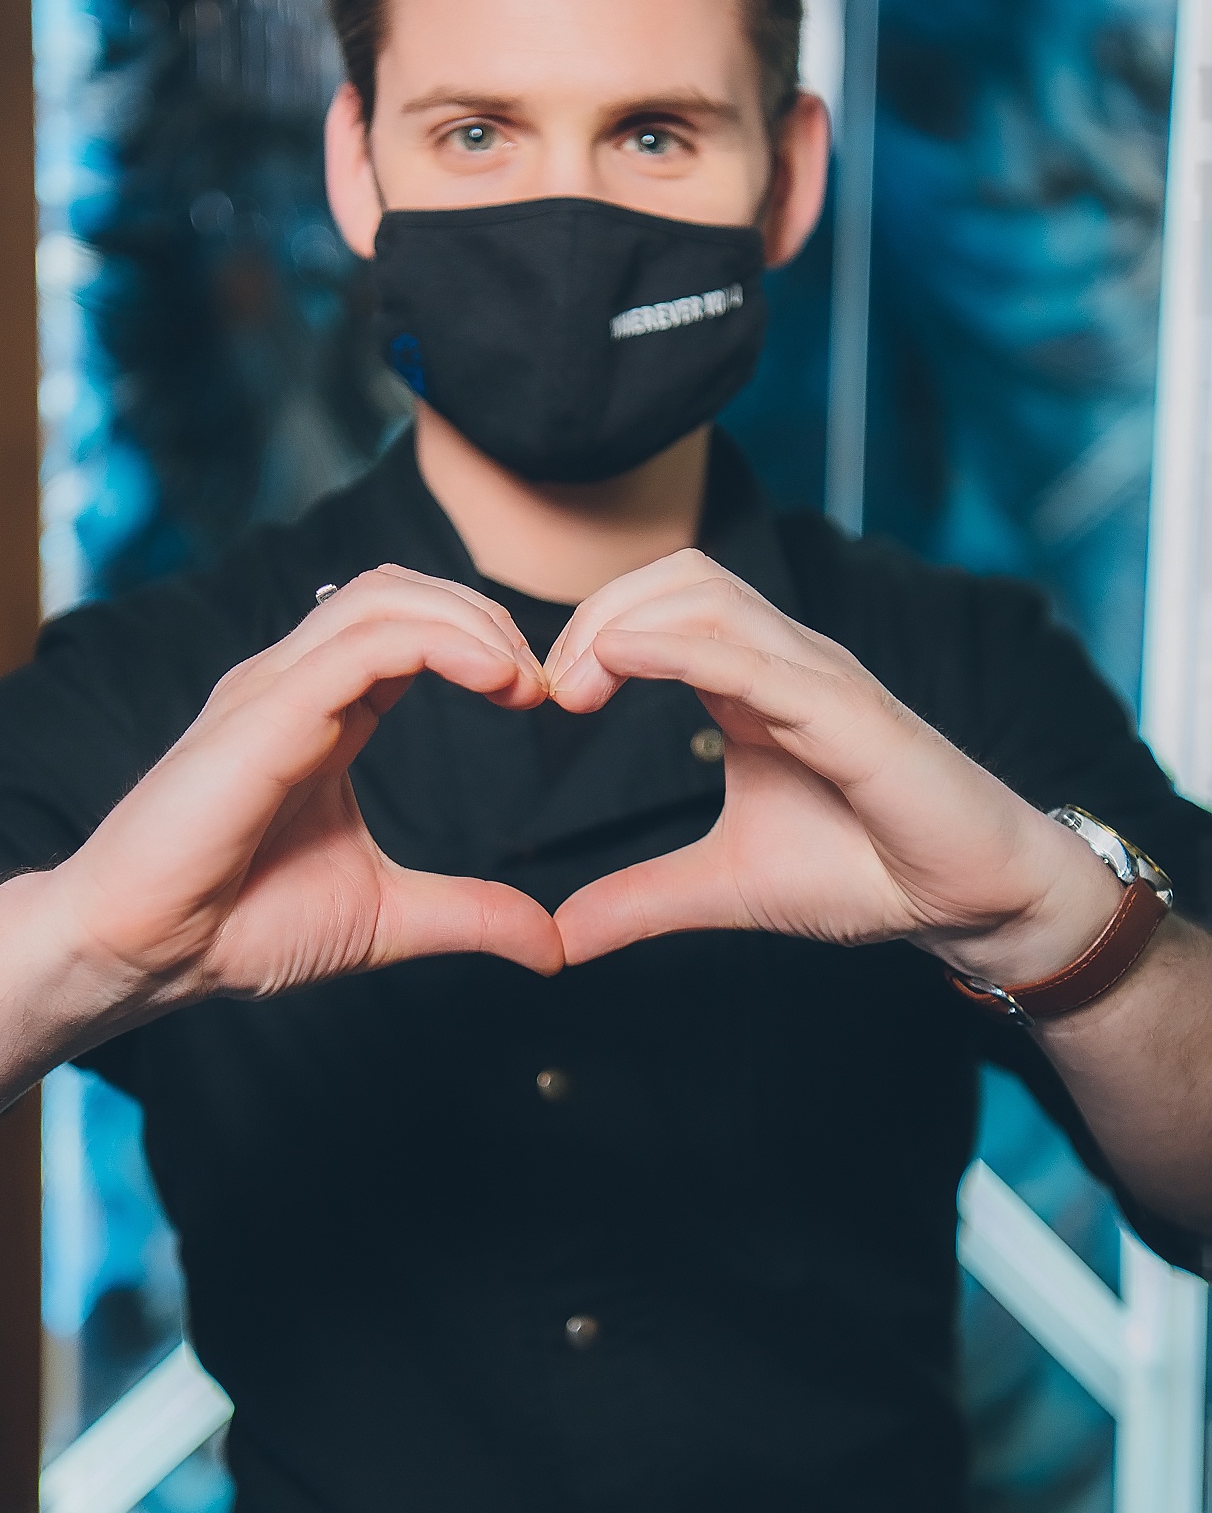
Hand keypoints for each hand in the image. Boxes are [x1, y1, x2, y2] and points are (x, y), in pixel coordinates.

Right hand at [56, 567, 562, 1006]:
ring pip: (382, 597)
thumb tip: (552, 946)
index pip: (407, 625)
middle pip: (398, 590)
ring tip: (522, 677)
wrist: (146, 957)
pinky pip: (363, 643)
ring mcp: (274, 687)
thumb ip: (470, 916)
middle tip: (542, 681)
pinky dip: (441, 642)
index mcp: (322, 712)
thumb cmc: (236, 927)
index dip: (482, 640)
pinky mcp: (264, 710)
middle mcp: (295, 683)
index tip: (538, 698)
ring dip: (470, 619)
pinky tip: (495, 678)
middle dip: (483, 615)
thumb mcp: (387, 919)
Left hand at [545, 551, 1118, 982]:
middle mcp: (784, 662)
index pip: (661, 605)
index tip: (545, 700)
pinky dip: (680, 647)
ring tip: (575, 688)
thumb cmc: (866, 873)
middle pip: (677, 577)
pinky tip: (624, 661)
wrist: (968, 904)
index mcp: (752, 682)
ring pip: (710, 594)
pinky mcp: (849, 713)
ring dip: (624, 623)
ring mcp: (819, 678)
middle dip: (598, 612)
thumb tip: (560, 936)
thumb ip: (642, 899)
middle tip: (548, 691)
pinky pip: (755, 659)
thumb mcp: (725, 886)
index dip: (593, 632)